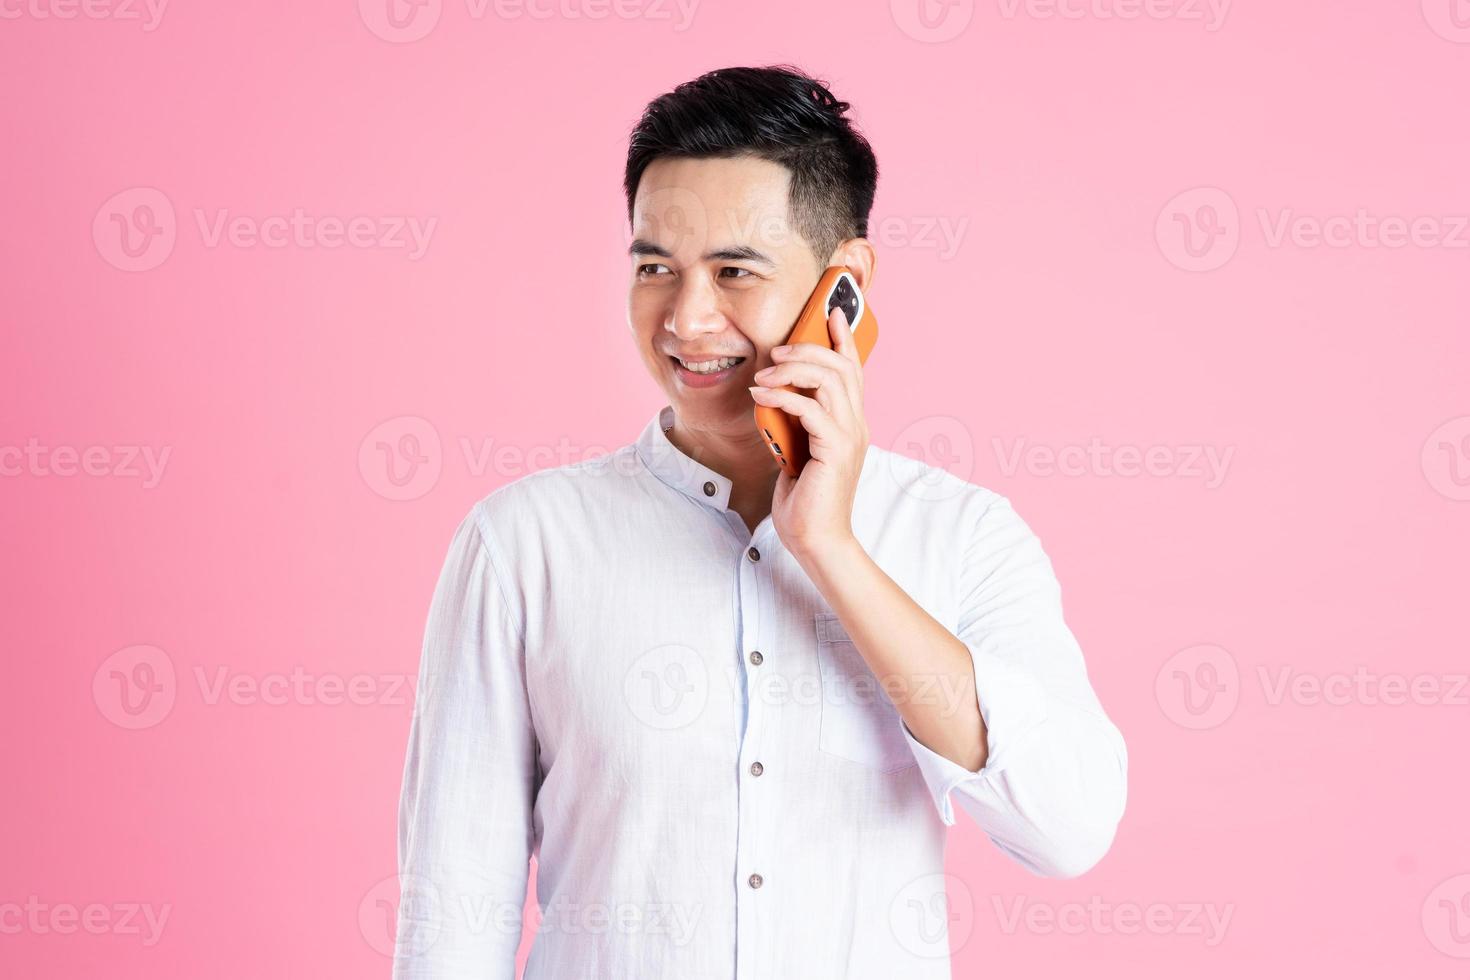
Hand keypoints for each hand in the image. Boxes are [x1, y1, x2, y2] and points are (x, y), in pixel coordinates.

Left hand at [748, 304, 868, 558]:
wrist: (815, 539)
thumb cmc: (805, 500)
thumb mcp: (797, 450)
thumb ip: (796, 423)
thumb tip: (775, 396)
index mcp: (850, 423)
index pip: (853, 370)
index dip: (844, 338)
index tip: (831, 311)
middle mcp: (856, 424)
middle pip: (842, 366)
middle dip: (809, 348)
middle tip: (777, 350)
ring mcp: (849, 436)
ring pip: (830, 380)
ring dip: (793, 369)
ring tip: (765, 374)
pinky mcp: (835, 449)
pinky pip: (810, 408)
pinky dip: (783, 396)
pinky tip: (761, 395)